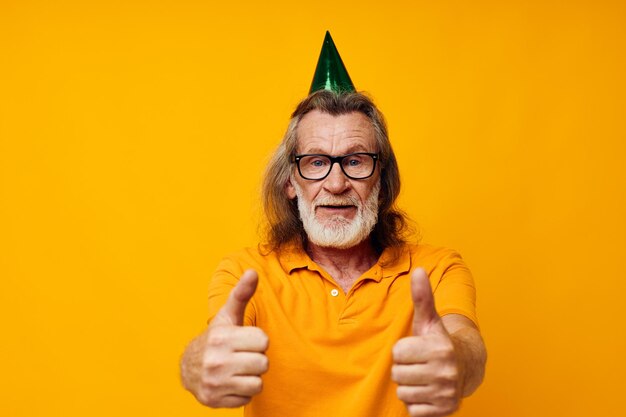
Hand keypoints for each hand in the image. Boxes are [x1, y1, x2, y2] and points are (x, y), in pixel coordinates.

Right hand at [182, 270, 268, 407]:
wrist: (189, 367)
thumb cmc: (217, 338)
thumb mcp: (227, 315)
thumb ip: (241, 294)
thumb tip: (253, 271)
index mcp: (222, 338)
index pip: (263, 341)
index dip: (258, 341)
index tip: (245, 340)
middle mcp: (216, 361)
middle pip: (263, 364)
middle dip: (257, 359)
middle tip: (242, 356)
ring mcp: (215, 383)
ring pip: (258, 383)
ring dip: (251, 377)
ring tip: (238, 369)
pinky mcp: (215, 400)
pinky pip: (247, 398)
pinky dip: (242, 392)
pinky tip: (231, 382)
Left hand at [391, 268, 460, 416]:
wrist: (466, 367)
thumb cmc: (439, 341)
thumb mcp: (429, 320)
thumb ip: (422, 296)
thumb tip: (417, 270)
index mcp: (440, 348)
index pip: (397, 352)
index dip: (402, 350)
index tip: (416, 348)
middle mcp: (445, 372)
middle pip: (397, 374)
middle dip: (404, 369)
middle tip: (419, 364)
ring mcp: (446, 393)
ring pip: (402, 393)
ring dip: (409, 386)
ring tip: (423, 377)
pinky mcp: (444, 410)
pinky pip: (412, 410)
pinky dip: (416, 403)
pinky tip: (428, 391)